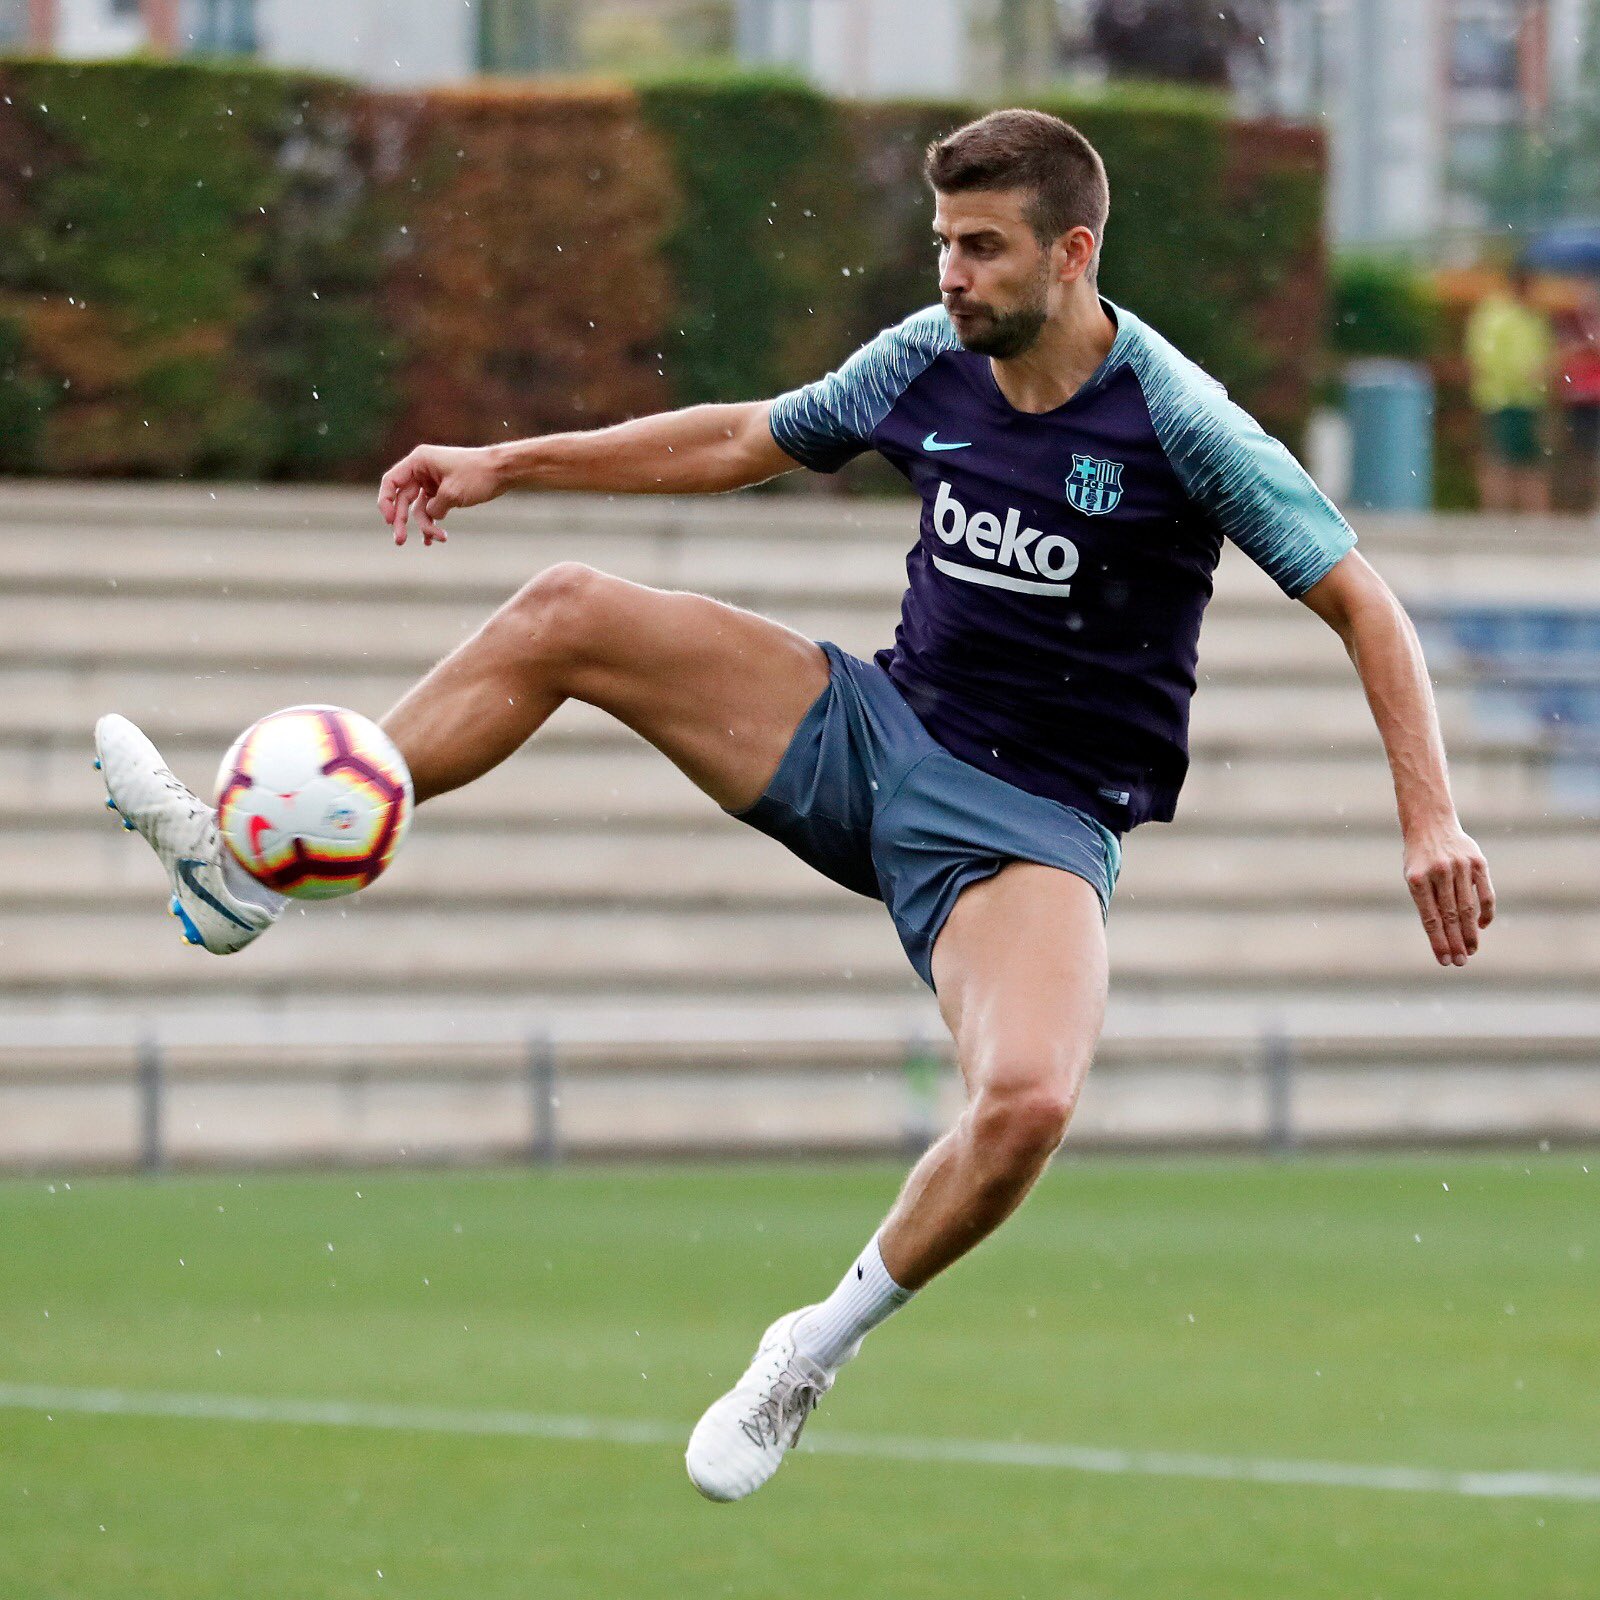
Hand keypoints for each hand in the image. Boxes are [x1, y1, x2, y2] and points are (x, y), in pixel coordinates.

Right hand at [377, 444, 503, 546]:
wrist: (503, 471)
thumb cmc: (478, 475)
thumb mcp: (452, 494)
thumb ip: (434, 508)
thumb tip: (429, 517)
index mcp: (419, 461)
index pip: (391, 481)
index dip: (386, 502)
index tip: (389, 521)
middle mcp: (422, 470)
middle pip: (403, 499)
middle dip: (402, 521)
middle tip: (400, 541)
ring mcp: (432, 482)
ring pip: (419, 508)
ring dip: (425, 525)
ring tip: (437, 539)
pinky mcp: (443, 492)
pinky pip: (431, 510)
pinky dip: (433, 523)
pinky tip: (433, 539)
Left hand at [1403, 821, 1494, 966]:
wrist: (1431, 823)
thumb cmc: (1419, 857)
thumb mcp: (1413, 876)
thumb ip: (1426, 902)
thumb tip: (1443, 935)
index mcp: (1417, 879)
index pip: (1430, 918)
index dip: (1438, 942)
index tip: (1443, 961)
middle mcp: (1439, 873)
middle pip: (1450, 916)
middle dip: (1455, 942)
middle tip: (1460, 962)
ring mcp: (1460, 867)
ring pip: (1468, 908)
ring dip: (1470, 933)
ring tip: (1470, 951)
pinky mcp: (1478, 862)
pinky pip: (1485, 893)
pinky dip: (1485, 912)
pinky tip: (1481, 927)